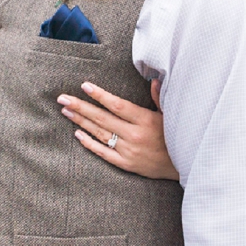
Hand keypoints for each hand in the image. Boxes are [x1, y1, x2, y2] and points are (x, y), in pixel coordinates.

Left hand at [57, 80, 178, 179]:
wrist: (183, 167)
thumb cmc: (176, 136)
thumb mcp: (170, 115)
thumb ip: (159, 97)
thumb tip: (154, 79)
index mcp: (145, 120)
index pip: (117, 105)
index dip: (100, 95)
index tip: (85, 86)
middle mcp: (134, 135)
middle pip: (102, 118)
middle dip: (80, 106)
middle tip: (62, 98)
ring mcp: (128, 151)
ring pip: (100, 134)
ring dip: (81, 122)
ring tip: (66, 111)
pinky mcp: (126, 164)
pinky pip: (104, 153)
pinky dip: (90, 143)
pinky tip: (78, 134)